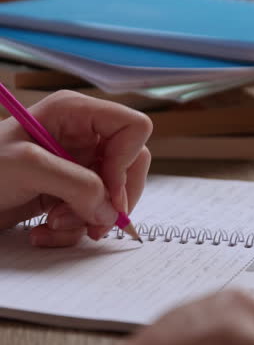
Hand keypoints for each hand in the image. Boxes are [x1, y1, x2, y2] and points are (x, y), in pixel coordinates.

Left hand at [0, 90, 151, 245]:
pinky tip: (44, 230)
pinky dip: (72, 229)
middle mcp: (83, 137)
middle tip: (93, 221)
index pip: (133, 128)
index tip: (109, 191)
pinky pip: (93, 214)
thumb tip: (111, 212)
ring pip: (113, 196)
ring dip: (87, 219)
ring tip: (52, 224)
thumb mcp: (29, 167)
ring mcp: (78, 166)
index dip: (128, 161)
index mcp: (76, 114)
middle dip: (113, 198)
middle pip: (132, 166)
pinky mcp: (71, 192)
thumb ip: (77, 185)